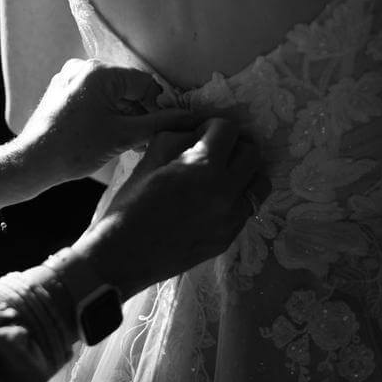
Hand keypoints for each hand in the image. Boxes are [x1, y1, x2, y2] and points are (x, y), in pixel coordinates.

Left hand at [11, 58, 207, 193]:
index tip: (163, 129)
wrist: (32, 163)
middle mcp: (84, 68)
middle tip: (148, 140)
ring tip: (130, 142)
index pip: (144, 83)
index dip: (158, 107)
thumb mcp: (124, 136)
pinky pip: (94, 98)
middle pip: (127, 88)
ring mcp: (70, 79)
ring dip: (124, 115)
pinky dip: (106, 114)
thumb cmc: (75, 149)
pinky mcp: (62, 92)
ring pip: (111, 94)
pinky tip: (110, 137)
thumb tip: (189, 118)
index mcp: (100, 72)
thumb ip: (159, 124)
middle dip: (141, 113)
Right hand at [70, 118, 268, 299]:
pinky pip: (245, 210)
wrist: (123, 256)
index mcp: (203, 167)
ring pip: (259, 184)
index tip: (201, 133)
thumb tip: (197, 132)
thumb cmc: (129, 204)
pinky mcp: (227, 238)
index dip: (214, 126)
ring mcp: (230, 219)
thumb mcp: (149, 160)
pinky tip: (212, 202)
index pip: (229, 129)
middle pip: (252, 154)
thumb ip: (177, 139)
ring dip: (244, 174)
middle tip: (215, 152)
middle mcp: (226, 192)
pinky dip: (236, 199)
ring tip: (222, 176)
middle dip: (234, 146)